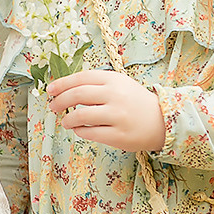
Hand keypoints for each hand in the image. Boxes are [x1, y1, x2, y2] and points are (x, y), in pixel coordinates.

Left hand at [47, 70, 165, 151]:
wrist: (162, 120)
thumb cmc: (135, 102)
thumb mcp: (120, 84)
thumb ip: (97, 84)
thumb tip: (66, 89)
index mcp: (114, 79)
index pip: (81, 78)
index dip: (62, 84)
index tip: (50, 90)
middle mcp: (115, 95)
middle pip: (77, 95)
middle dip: (60, 101)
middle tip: (53, 107)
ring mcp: (117, 116)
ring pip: (80, 115)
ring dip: (68, 119)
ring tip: (67, 122)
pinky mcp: (118, 135)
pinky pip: (90, 133)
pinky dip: (79, 131)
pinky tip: (79, 129)